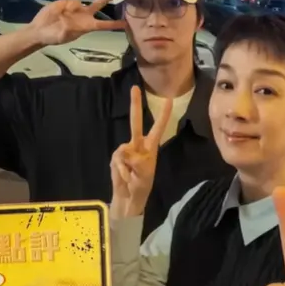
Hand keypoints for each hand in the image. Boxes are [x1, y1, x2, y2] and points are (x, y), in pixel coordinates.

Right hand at [29, 0, 125, 45]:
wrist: (40, 29)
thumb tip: (70, 22)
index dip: (114, 24)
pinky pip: (70, 0)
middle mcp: (84, 16)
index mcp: (86, 26)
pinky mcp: (66, 2)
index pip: (103, 25)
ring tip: (61, 17)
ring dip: (72, 8)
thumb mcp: (62, 36)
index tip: (126, 23)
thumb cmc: (53, 36)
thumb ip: (68, 29)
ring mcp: (76, 8)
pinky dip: (64, 5)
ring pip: (80, 2)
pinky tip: (58, 12)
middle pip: (100, 4)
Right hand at [110, 86, 172, 218]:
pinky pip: (118, 160)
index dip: (162, 115)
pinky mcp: (116, 157)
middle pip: (136, 123)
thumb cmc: (141, 186)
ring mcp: (125, 150)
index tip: (168, 99)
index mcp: (150, 147)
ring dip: (128, 167)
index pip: (158, 128)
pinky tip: (125, 177)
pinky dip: (122, 171)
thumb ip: (139, 164)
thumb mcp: (144, 176)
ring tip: (132, 177)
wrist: (128, 198)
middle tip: (134, 87)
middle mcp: (138, 145)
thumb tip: (129, 153)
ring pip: (124, 150)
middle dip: (135, 105)